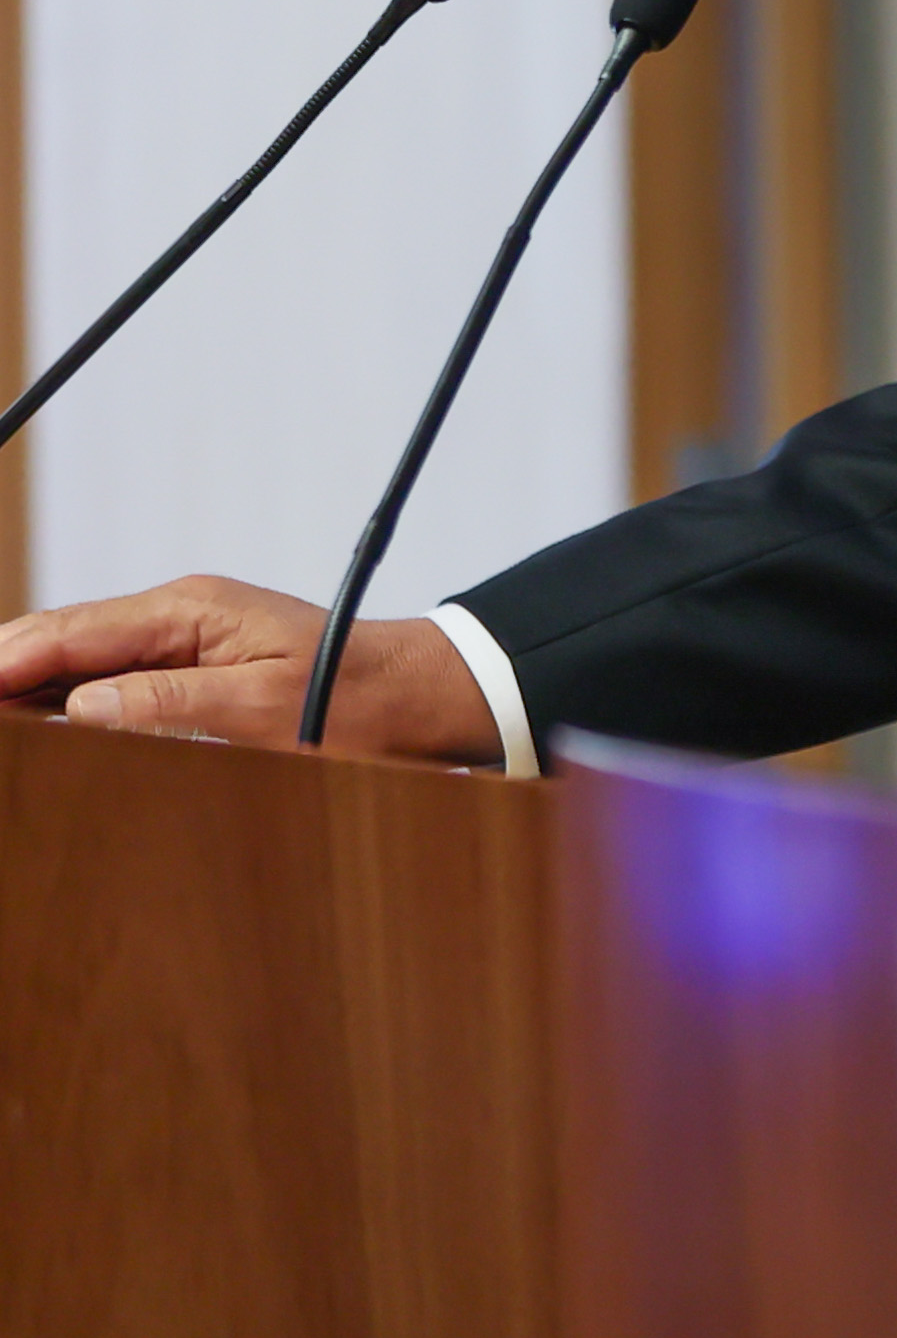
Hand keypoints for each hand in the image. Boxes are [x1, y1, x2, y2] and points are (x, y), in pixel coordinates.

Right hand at [0, 576, 504, 761]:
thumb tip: (84, 707)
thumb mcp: (264, 704)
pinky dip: (63, 702)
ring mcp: (179, 641)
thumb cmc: (353, 697)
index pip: (70, 631)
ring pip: (76, 662)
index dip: (6, 662)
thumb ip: (170, 701)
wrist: (415, 693)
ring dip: (27, 690)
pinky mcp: (188, 668)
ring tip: (1, 720)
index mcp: (188, 610)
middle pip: (59, 640)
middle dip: (4, 671)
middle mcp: (175, 616)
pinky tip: (34, 727)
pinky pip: (107, 681)